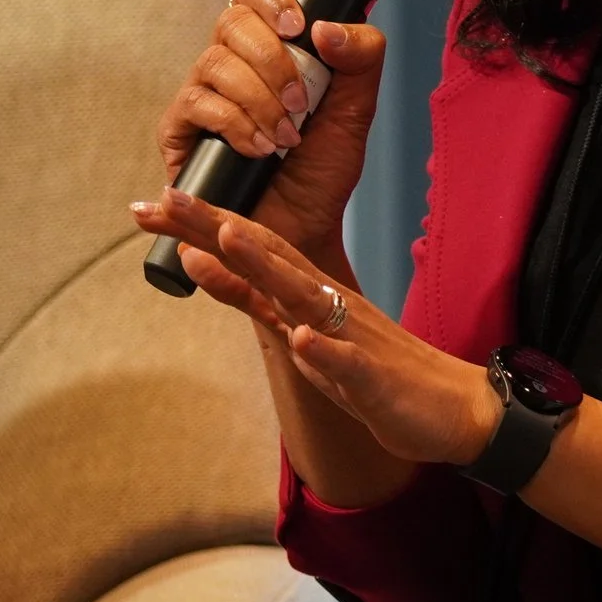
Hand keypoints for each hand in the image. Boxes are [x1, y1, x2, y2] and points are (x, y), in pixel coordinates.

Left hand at [132, 187, 499, 467]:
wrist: (450, 407)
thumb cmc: (371, 371)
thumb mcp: (298, 331)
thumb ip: (254, 298)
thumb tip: (201, 260)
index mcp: (305, 293)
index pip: (246, 249)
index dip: (198, 225)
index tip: (151, 201)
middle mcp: (324, 303)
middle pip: (266, 255)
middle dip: (216, 225)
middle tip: (167, 194)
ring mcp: (349, 338)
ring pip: (303, 296)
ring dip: (266, 266)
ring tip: (228, 237)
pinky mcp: (373, 379)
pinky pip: (348, 364)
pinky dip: (325, 351)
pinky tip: (303, 339)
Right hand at [154, 0, 387, 252]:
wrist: (302, 231)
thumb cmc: (322, 171)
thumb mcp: (357, 110)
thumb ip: (361, 58)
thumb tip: (325, 27)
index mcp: (268, 45)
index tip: (298, 27)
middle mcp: (228, 62)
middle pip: (231, 21)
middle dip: (273, 59)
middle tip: (303, 103)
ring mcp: (200, 95)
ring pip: (215, 62)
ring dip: (260, 99)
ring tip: (286, 138)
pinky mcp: (178, 131)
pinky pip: (197, 104)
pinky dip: (236, 124)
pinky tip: (259, 150)